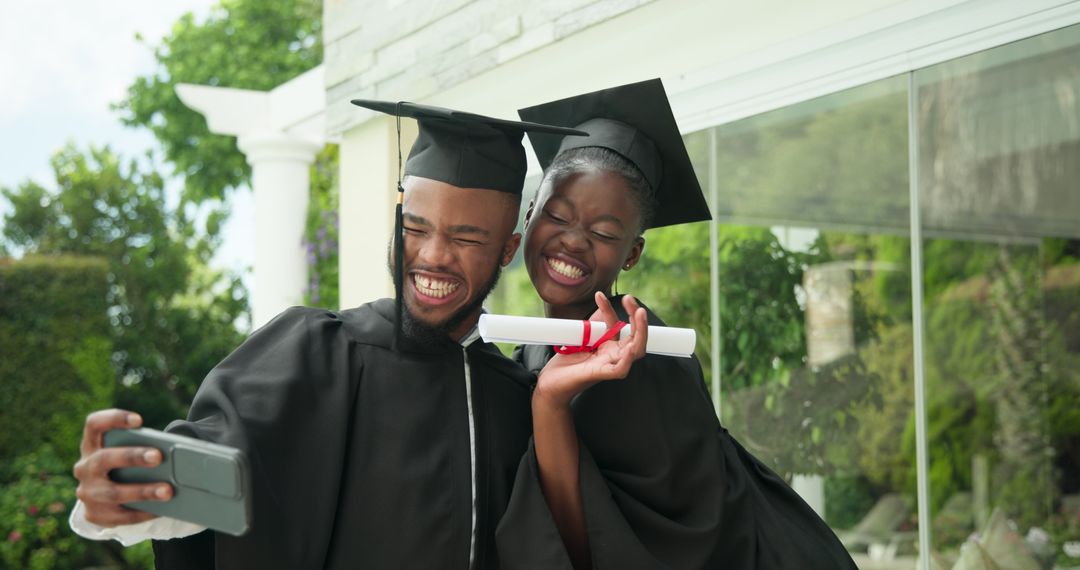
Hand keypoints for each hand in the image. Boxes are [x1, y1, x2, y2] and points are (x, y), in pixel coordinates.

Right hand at [73, 409, 171, 526]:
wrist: (103, 499)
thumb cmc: (124, 467)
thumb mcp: (126, 454)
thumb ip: (141, 448)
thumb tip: (173, 451)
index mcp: (92, 445)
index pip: (94, 425)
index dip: (113, 419)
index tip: (139, 420)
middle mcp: (85, 467)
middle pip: (104, 459)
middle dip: (132, 457)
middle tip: (158, 456)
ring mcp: (87, 492)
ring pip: (113, 492)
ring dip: (143, 491)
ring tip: (167, 491)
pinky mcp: (94, 514)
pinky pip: (121, 515)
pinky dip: (143, 512)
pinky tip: (161, 510)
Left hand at [534, 293, 647, 406]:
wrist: (551, 384)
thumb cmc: (566, 363)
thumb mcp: (579, 337)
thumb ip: (592, 323)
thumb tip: (600, 302)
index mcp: (608, 346)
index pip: (617, 325)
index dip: (610, 309)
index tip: (599, 295)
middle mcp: (612, 355)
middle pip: (635, 336)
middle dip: (637, 317)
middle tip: (630, 299)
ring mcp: (609, 365)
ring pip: (636, 351)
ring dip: (640, 333)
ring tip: (639, 315)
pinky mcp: (601, 374)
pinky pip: (620, 369)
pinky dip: (627, 359)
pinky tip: (630, 348)